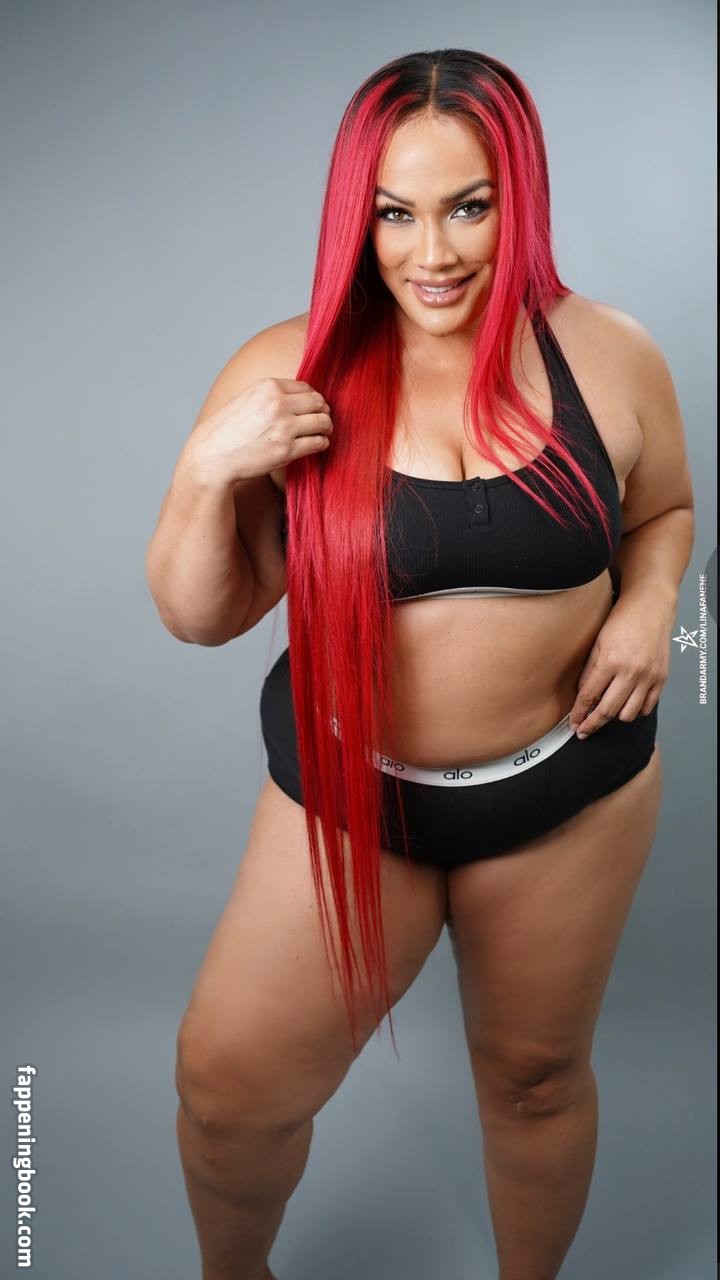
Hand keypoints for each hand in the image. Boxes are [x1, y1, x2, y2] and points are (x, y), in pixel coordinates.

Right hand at [185, 377, 333, 486]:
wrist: (213, 455)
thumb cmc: (228, 429)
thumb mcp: (248, 398)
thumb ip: (272, 394)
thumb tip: (301, 396)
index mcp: (268, 387)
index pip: (306, 387)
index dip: (313, 398)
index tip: (313, 407)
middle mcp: (278, 404)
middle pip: (318, 402)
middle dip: (323, 411)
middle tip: (322, 420)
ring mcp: (284, 427)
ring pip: (323, 422)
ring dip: (326, 428)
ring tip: (322, 433)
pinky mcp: (287, 450)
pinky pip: (318, 443)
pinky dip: (322, 443)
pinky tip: (316, 445)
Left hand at [568, 590, 671, 737]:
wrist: (650, 607)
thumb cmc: (622, 620)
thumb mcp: (598, 643)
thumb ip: (590, 671)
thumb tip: (582, 696)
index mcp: (610, 661)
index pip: (589, 697)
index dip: (579, 714)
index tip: (574, 724)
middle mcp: (631, 672)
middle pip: (608, 711)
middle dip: (593, 725)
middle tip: (584, 731)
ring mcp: (648, 677)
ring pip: (629, 714)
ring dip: (614, 718)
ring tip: (606, 713)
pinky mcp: (661, 679)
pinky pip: (647, 707)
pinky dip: (636, 710)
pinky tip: (626, 704)